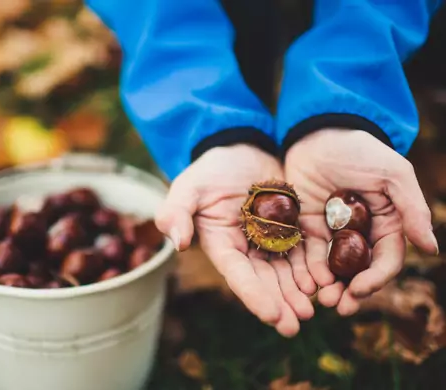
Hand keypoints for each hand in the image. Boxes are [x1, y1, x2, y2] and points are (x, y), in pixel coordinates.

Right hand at [156, 144, 313, 336]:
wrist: (241, 150)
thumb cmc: (210, 170)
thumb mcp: (188, 186)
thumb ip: (176, 211)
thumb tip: (178, 242)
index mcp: (222, 245)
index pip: (238, 274)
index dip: (254, 295)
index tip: (272, 315)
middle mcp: (247, 249)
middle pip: (265, 281)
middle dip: (280, 303)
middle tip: (296, 325)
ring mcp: (271, 240)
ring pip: (287, 271)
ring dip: (298, 292)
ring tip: (314, 308)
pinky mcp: (291, 228)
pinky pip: (304, 250)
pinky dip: (314, 267)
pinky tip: (326, 281)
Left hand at [285, 129, 437, 315]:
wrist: (317, 134)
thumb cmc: (359, 150)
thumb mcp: (392, 174)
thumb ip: (412, 209)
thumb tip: (431, 248)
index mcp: (387, 223)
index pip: (386, 260)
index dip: (376, 279)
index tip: (360, 290)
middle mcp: (361, 233)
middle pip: (359, 271)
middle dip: (351, 291)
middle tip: (339, 307)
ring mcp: (333, 232)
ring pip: (333, 268)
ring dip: (329, 287)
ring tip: (321, 300)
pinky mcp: (308, 227)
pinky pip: (308, 254)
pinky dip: (307, 270)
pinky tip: (303, 283)